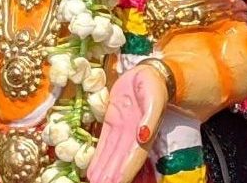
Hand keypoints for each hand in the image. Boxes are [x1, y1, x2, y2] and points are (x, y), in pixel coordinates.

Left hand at [88, 63, 167, 182]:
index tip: (116, 182)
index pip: (133, 155)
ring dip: (104, 169)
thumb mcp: (154, 98)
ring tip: (94, 181)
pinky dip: (99, 157)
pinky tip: (93, 168)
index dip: (125, 170)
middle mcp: (132, 135)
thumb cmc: (153, 85)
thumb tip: (143, 136)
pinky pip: (104, 143)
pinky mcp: (112, 123)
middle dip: (111, 174)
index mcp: (143, 131)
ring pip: (111, 154)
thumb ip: (150, 117)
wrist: (148, 73)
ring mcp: (121, 130)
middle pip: (120, 159)